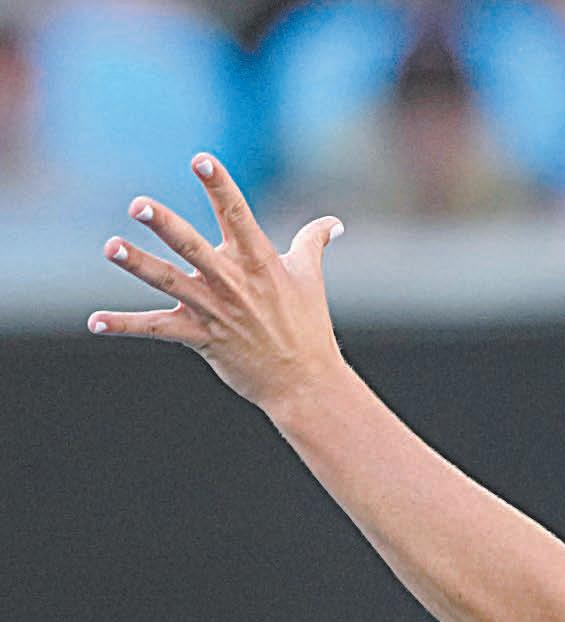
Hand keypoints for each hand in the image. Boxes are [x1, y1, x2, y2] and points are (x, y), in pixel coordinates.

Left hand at [87, 154, 347, 408]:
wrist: (305, 383)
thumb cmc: (309, 328)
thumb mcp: (310, 280)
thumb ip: (314, 244)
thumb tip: (334, 223)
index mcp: (260, 263)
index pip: (238, 216)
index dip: (219, 186)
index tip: (201, 160)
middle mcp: (234, 283)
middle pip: (195, 247)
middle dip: (166, 225)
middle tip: (139, 205)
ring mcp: (216, 310)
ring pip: (170, 282)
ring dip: (138, 264)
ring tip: (110, 246)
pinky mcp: (201, 337)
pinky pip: (158, 329)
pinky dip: (125, 326)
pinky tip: (95, 322)